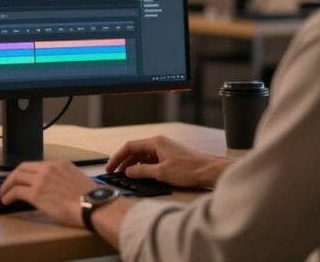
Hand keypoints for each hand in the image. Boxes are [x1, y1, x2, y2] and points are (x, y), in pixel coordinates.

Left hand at [0, 161, 98, 227]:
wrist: (94, 205)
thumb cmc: (91, 198)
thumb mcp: (78, 180)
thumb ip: (65, 179)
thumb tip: (58, 189)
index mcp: (60, 164)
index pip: (36, 165)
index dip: (25, 172)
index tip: (21, 179)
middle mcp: (49, 168)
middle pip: (23, 168)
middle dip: (12, 176)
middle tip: (7, 185)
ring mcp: (42, 180)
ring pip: (16, 177)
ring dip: (7, 186)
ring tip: (3, 194)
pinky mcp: (37, 193)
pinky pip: (16, 191)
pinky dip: (8, 195)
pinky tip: (6, 201)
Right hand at [107, 135, 229, 187]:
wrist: (209, 171)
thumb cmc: (188, 170)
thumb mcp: (161, 173)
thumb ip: (142, 172)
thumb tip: (127, 172)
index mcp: (155, 142)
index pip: (130, 146)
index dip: (118, 157)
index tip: (110, 167)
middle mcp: (159, 143)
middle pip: (135, 151)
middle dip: (124, 162)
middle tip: (115, 173)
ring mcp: (165, 150)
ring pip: (143, 156)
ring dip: (133, 165)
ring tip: (125, 176)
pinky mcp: (170, 157)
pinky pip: (151, 160)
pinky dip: (143, 167)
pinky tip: (141, 176)